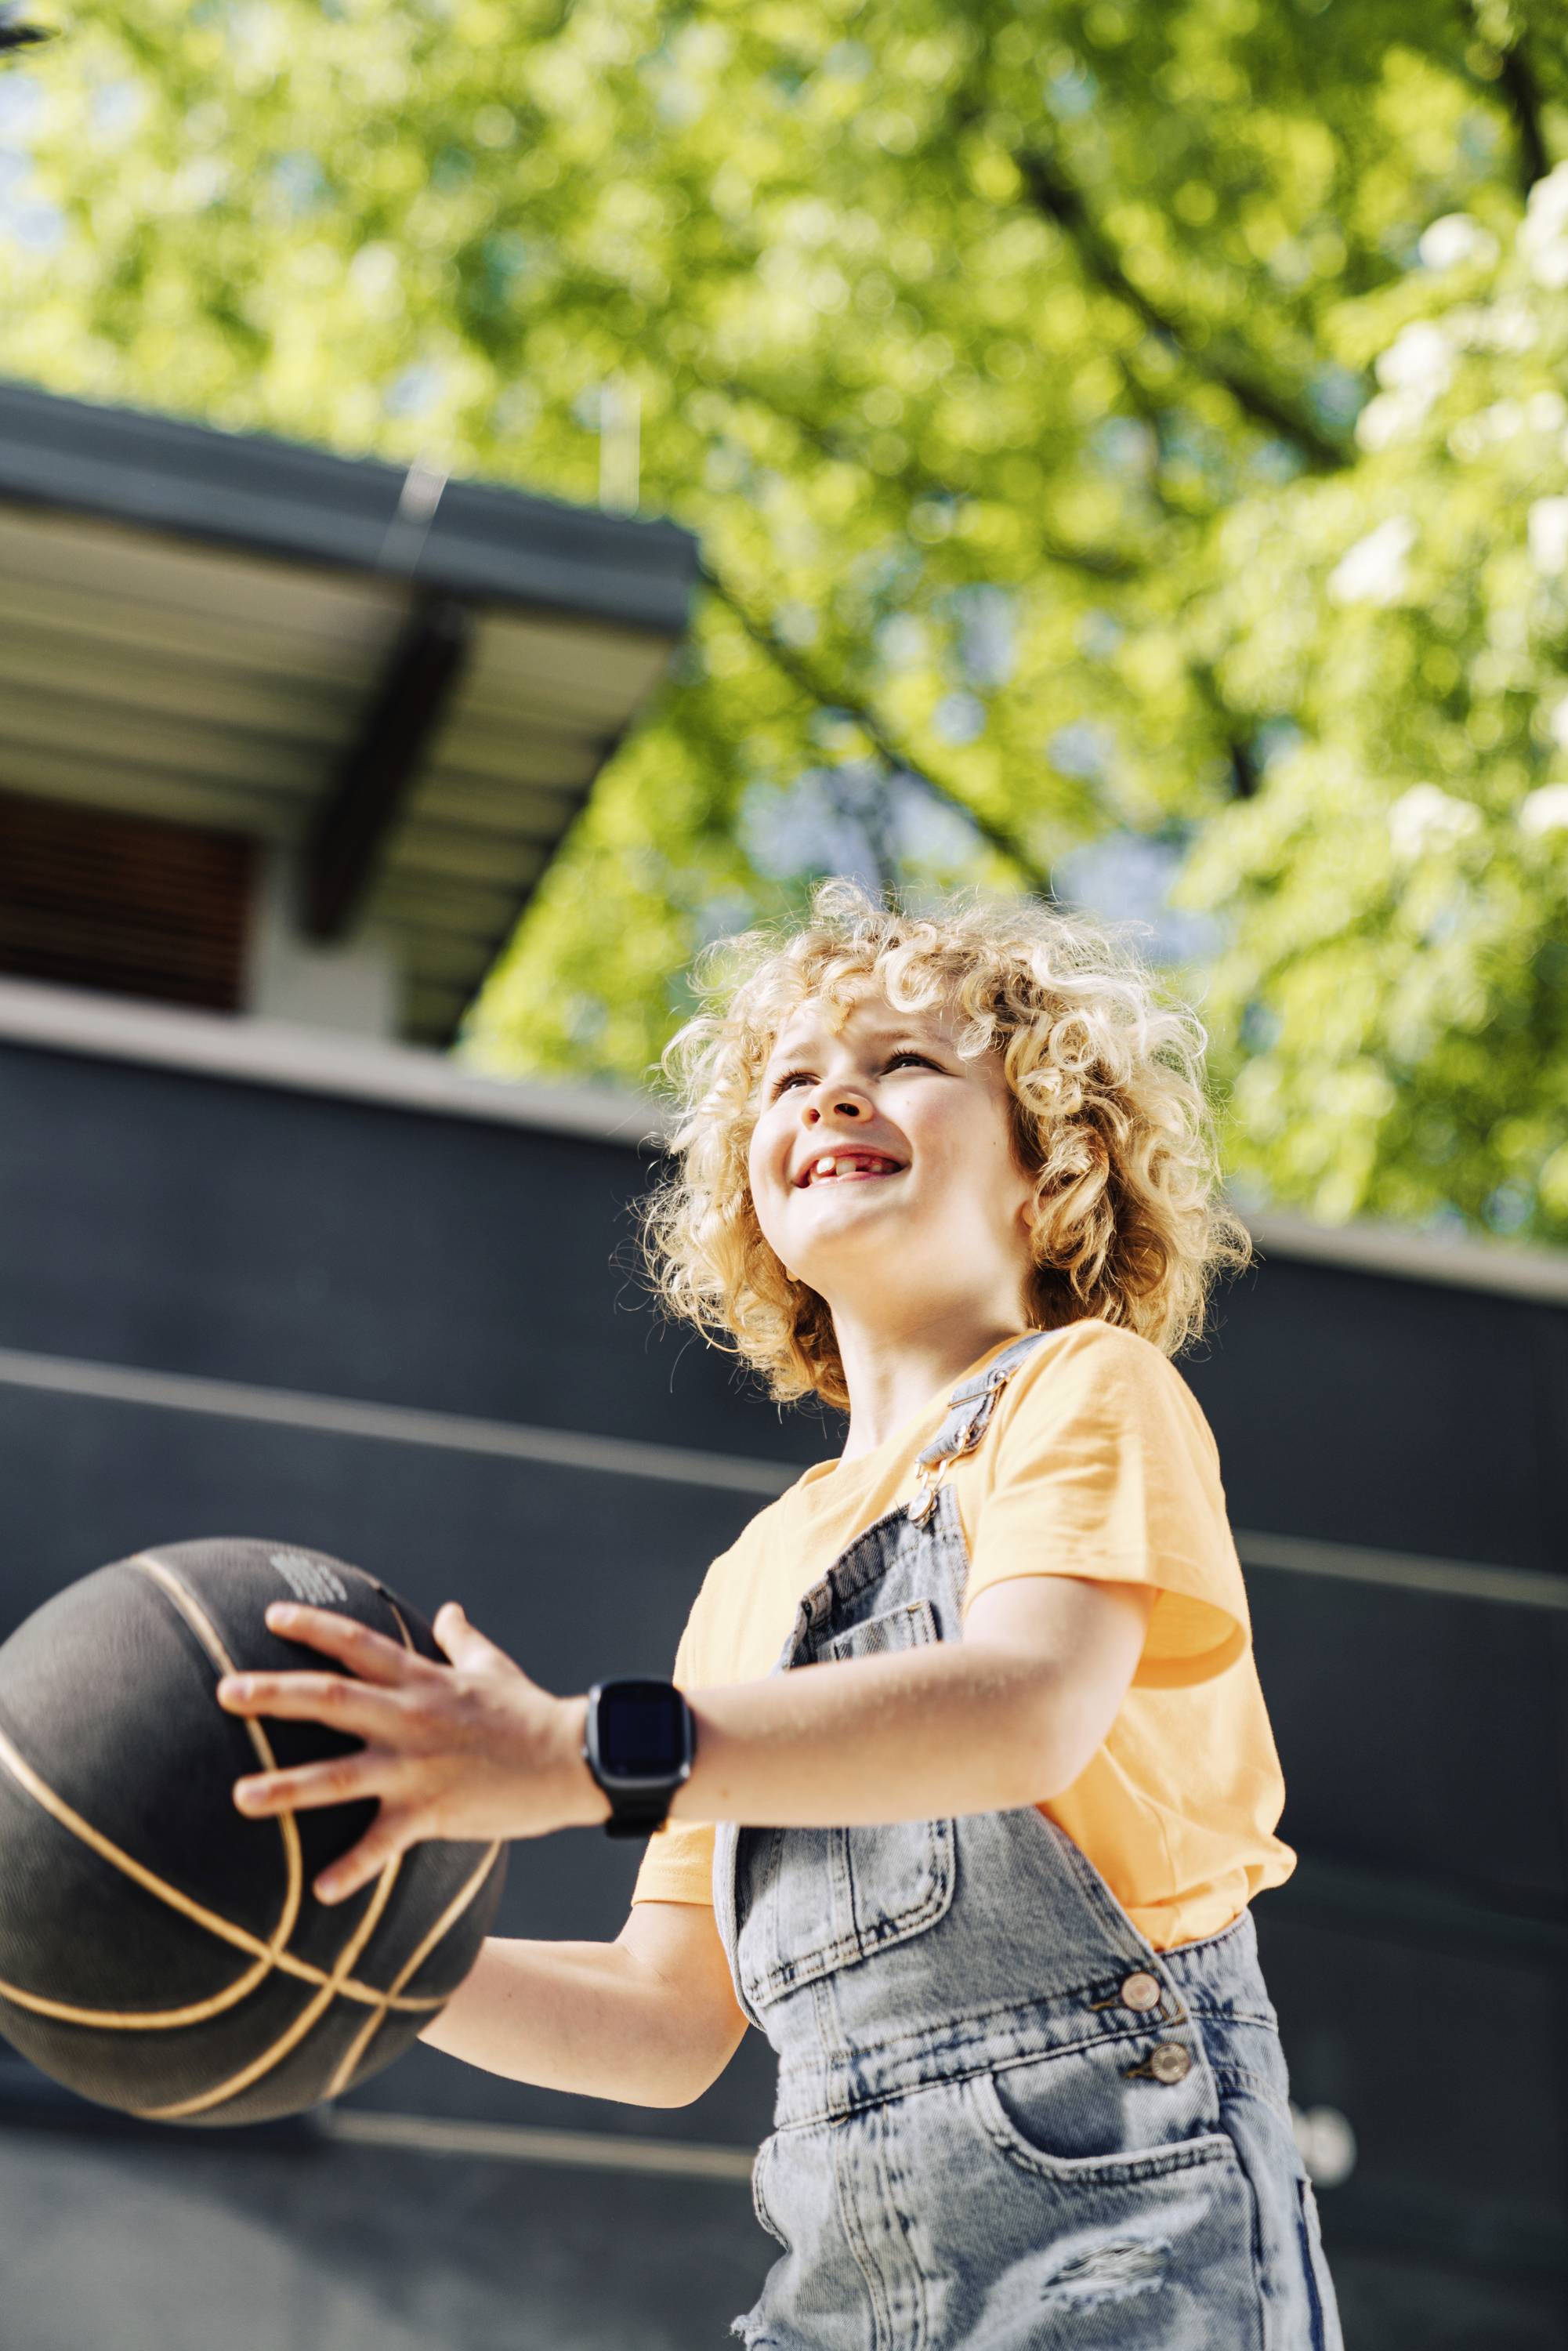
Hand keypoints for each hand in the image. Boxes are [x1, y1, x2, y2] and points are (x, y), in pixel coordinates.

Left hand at [215, 1601, 608, 1902]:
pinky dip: (353, 1868)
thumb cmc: (529, 1710)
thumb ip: (462, 1638)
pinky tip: (321, 1890)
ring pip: (341, 1775)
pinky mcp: (432, 1811)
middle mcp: (410, 1718)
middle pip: (331, 1700)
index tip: (270, 1615)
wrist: (571, 1758)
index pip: (358, 1645)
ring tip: (239, 1796)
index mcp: (422, 1679)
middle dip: (275, 1694)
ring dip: (288, 1786)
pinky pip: (383, 1844)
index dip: (313, 1627)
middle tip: (224, 1691)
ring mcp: (417, 1766)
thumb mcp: (492, 1666)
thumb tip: (447, 1610)